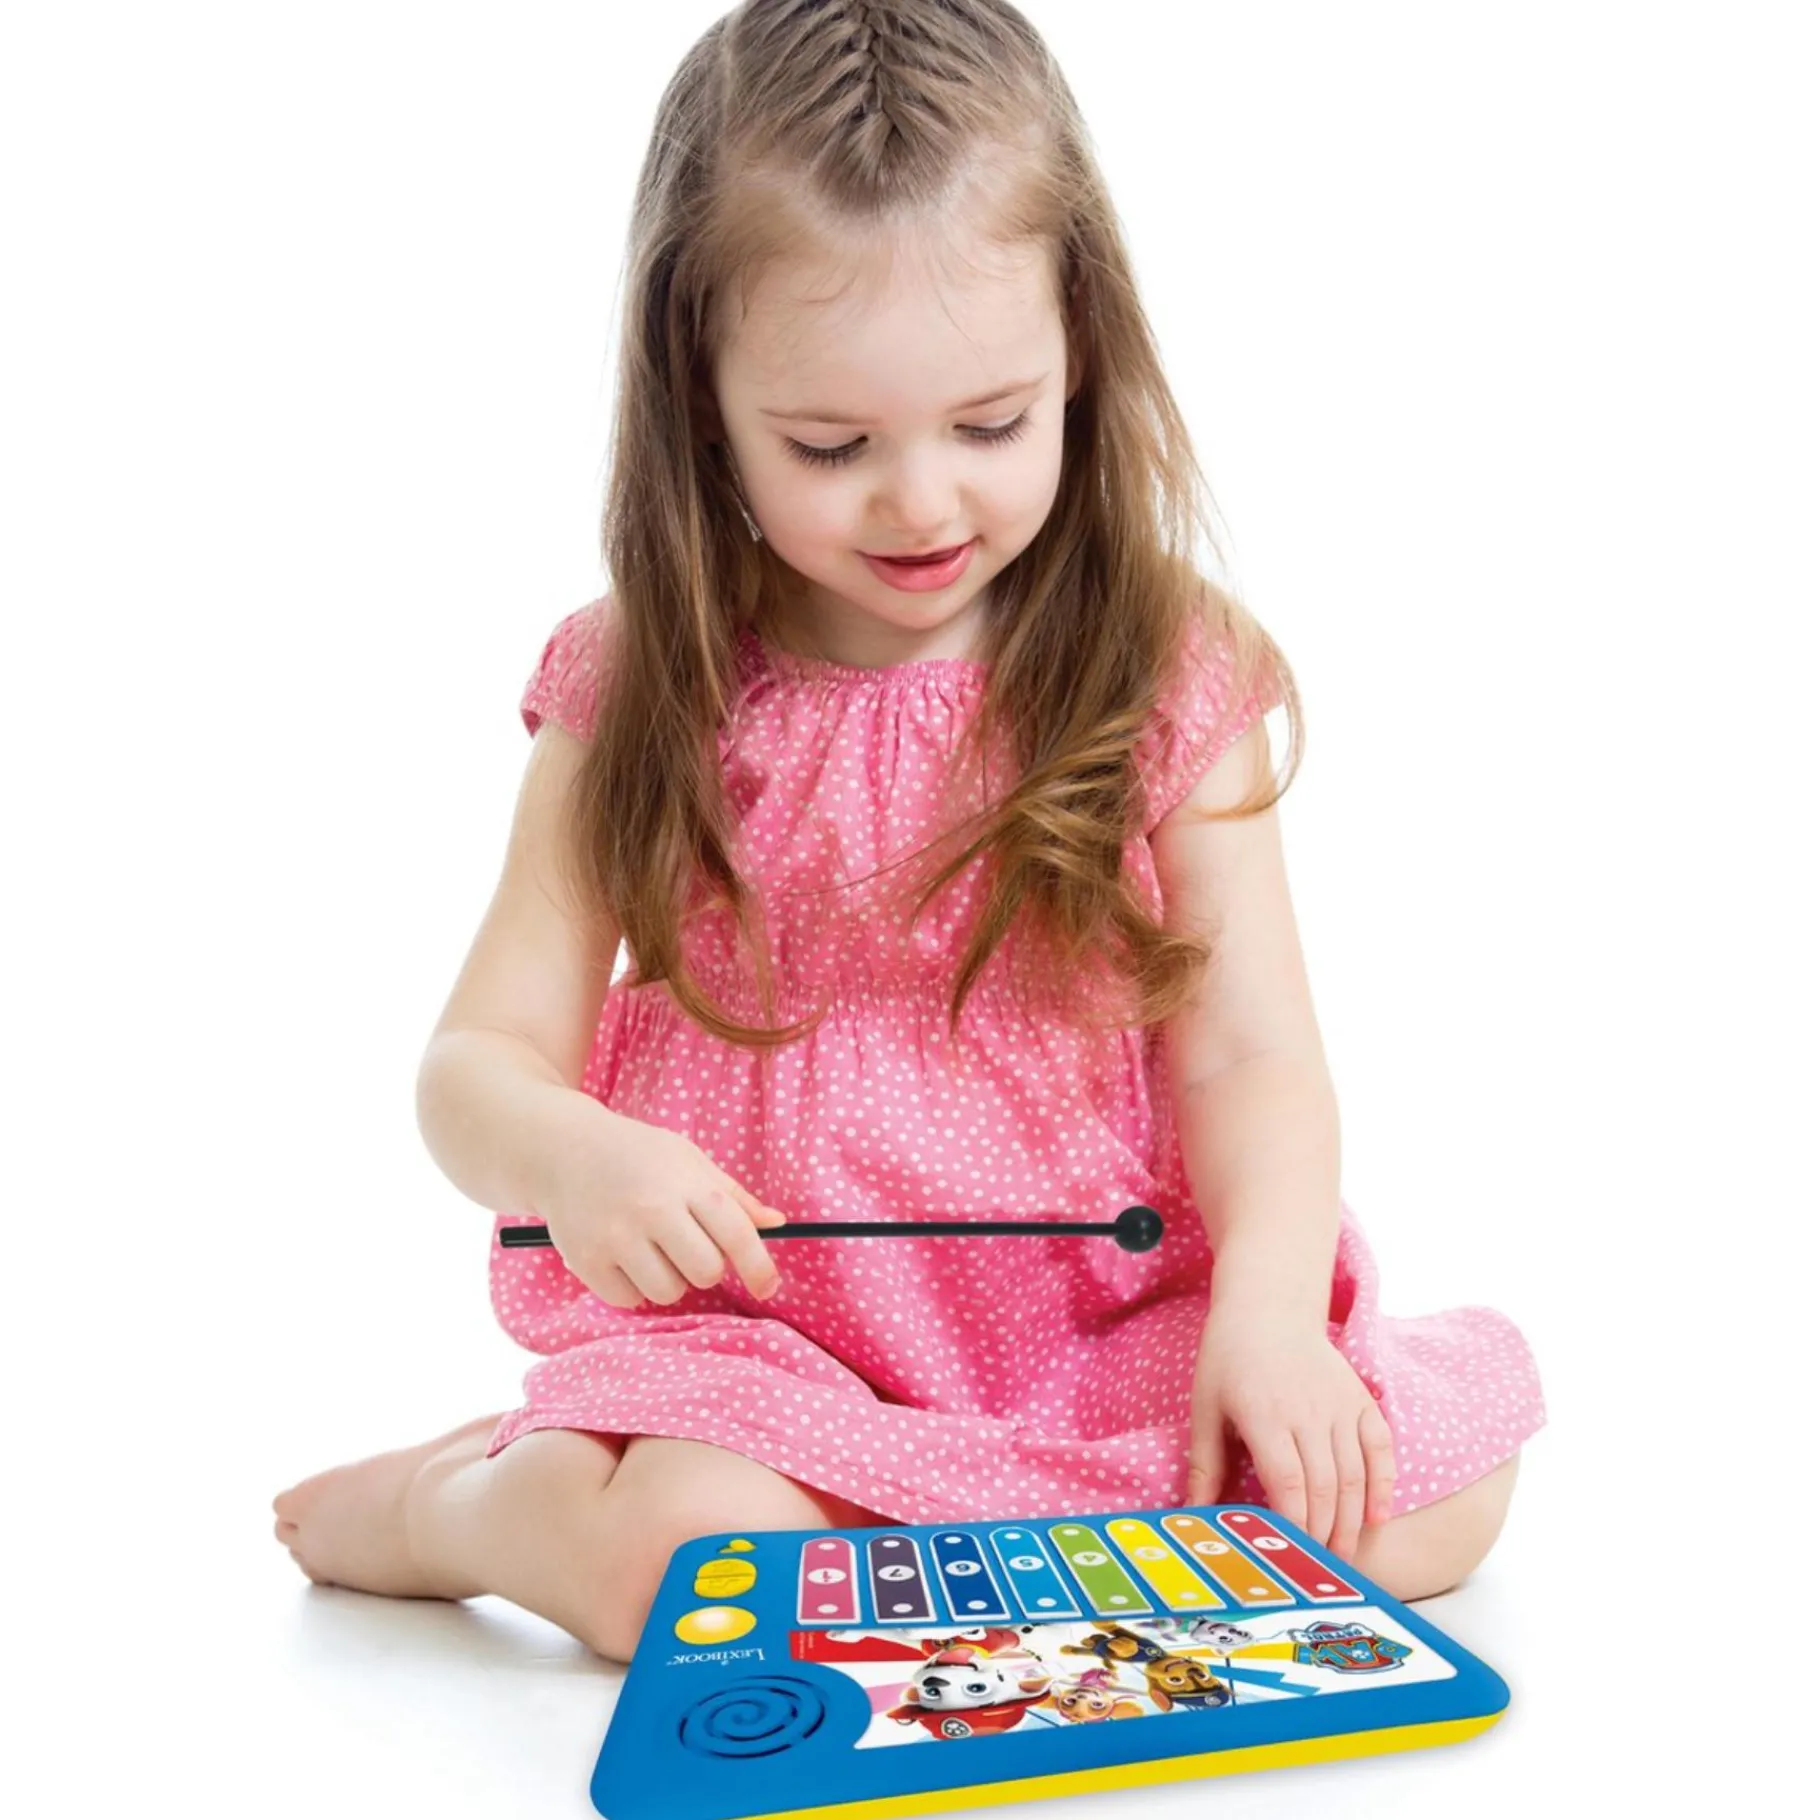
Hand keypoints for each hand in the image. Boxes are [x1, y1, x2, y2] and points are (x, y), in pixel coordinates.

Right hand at [524, 1088, 785, 1308]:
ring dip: (669, 1280)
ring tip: (652, 1249)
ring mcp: (616, 1237)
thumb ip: (733, 1195)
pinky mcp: (586, 1261)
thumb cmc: (636, 1154)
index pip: (736, 1234)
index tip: (768, 1287)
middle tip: (688, 1247)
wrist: (562, 1149)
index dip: (759, 1267)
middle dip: (706, 1268)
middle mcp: (651, 1210)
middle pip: (706, 1272)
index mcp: (684, 1182)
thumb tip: (777, 1225)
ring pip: (669, 1292)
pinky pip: (630, 1300)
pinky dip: (633, 1287)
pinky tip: (623, 1256)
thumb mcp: (688, 1159)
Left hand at [1184, 1306, 1395, 1562]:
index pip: (1288, 1483)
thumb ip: (1204, 1464)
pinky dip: (1384, 1484)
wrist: (1267, 1308)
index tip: (1290, 1556)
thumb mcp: (1205, 1407)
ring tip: (1344, 1556)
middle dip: (1323, 1534)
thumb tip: (1195, 1515)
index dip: (1293, 1525)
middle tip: (1319, 1569)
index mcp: (1264, 1415)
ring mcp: (1339, 1405)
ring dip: (1352, 1521)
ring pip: (1354, 1475)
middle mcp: (1307, 1412)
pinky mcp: (1360, 1399)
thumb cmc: (1228, 1359)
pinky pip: (1381, 1447)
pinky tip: (1378, 1518)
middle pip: (1324, 1487)